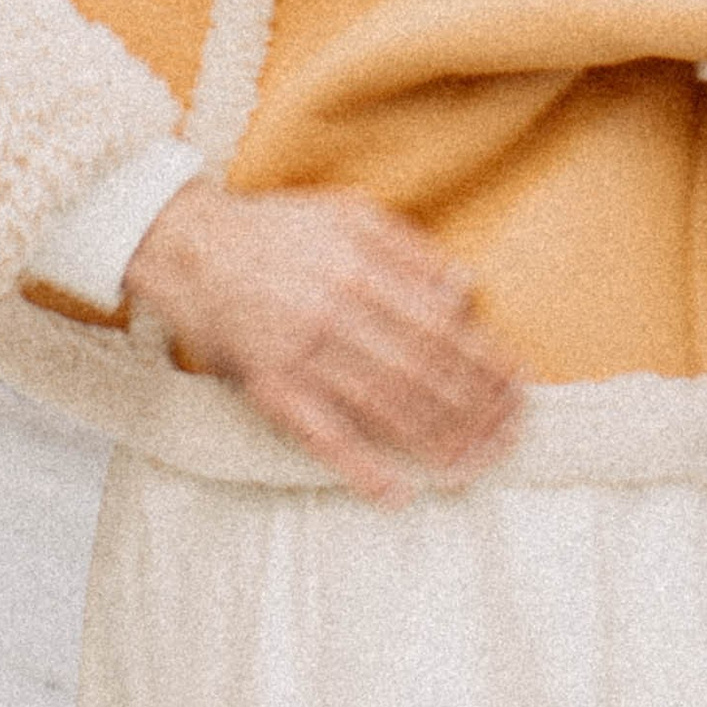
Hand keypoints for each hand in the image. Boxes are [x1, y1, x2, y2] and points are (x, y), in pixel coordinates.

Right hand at [121, 178, 520, 506]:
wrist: (190, 246)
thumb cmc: (277, 230)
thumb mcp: (347, 214)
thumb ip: (409, 250)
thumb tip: (464, 290)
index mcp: (362, 266)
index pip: (443, 325)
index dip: (485, 360)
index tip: (517, 386)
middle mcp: (338, 312)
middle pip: (423, 371)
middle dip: (475, 408)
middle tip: (509, 436)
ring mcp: (304, 354)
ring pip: (385, 408)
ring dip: (437, 442)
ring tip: (475, 467)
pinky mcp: (272, 389)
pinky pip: (324, 437)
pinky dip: (362, 469)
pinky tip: (399, 492)